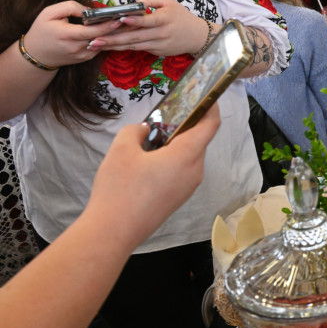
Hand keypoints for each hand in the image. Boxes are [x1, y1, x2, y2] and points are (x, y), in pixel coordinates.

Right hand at [22, 1, 121, 68]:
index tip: (118, 19)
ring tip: (120, 24)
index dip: (106, 26)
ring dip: (110, 34)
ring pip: (101, 43)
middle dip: (113, 28)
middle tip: (125, 19)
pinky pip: (98, 48)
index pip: (91, 31)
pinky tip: (109, 31)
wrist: (36, 54)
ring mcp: (81, 55)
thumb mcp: (49, 13)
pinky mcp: (84, 59)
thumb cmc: (41, 30)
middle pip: (100, 37)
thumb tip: (88, 10)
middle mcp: (76, 47)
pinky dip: (104, 40)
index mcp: (66, 35)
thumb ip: (69, 7)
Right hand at [85, 104, 220, 245]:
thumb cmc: (120, 188)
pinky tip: (146, 162)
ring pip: (189, 157)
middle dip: (185, 126)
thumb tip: (147, 131)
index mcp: (187, 156)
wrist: (114, 231)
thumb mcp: (121, 149)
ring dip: (175, 144)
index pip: (210, 126)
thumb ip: (137, 130)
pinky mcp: (178, 199)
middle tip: (163, 116)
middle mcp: (195, 171)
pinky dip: (171, 160)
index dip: (211, 108)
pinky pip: (181, 171)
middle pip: (198, 141)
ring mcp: (188, 188)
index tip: (206, 96)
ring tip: (149, 139)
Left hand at [89, 0, 209, 56]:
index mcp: (165, 19)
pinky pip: (137, 48)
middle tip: (94, 39)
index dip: (135, 21)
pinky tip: (108, 47)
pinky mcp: (156, 51)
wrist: (197, 36)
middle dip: (113, 38)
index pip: (148, 21)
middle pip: (135, 36)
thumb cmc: (181, 16)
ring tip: (95, 45)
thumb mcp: (170, 2)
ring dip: (113, 46)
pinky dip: (122, 48)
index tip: (120, 19)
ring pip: (133, 45)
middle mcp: (161, 33)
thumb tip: (134, 3)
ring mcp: (158, 44)